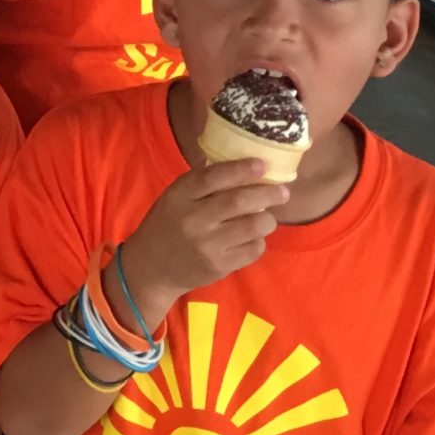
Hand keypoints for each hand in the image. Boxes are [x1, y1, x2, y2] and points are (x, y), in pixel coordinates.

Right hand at [119, 158, 290, 317]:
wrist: (151, 269)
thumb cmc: (167, 226)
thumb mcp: (174, 199)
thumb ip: (201, 184)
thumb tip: (240, 165)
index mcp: (178, 197)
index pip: (213, 177)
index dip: (241, 169)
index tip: (262, 164)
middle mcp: (192, 220)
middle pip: (239, 201)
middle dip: (268, 194)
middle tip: (283, 192)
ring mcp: (206, 245)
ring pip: (253, 226)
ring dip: (267, 220)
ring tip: (266, 218)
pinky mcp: (219, 266)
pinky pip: (253, 249)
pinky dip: (258, 241)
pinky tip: (251, 238)